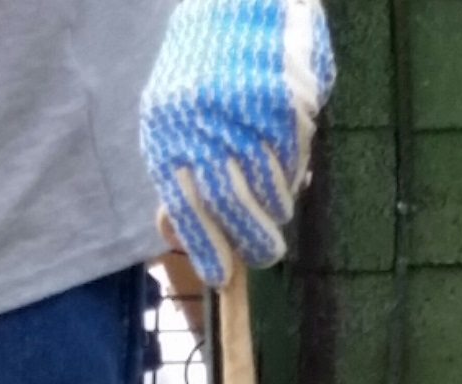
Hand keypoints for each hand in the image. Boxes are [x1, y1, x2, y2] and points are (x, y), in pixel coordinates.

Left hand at [140, 0, 335, 287]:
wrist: (238, 0)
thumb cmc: (201, 70)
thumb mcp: (170, 119)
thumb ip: (174, 174)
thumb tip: (171, 232)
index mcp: (167, 132)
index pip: (185, 206)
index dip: (206, 247)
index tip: (221, 278)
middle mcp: (203, 124)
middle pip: (230, 204)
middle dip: (251, 240)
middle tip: (267, 256)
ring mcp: (245, 112)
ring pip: (268, 185)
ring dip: (276, 206)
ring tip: (277, 208)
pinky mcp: (284, 100)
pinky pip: (294, 157)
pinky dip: (294, 170)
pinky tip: (289, 161)